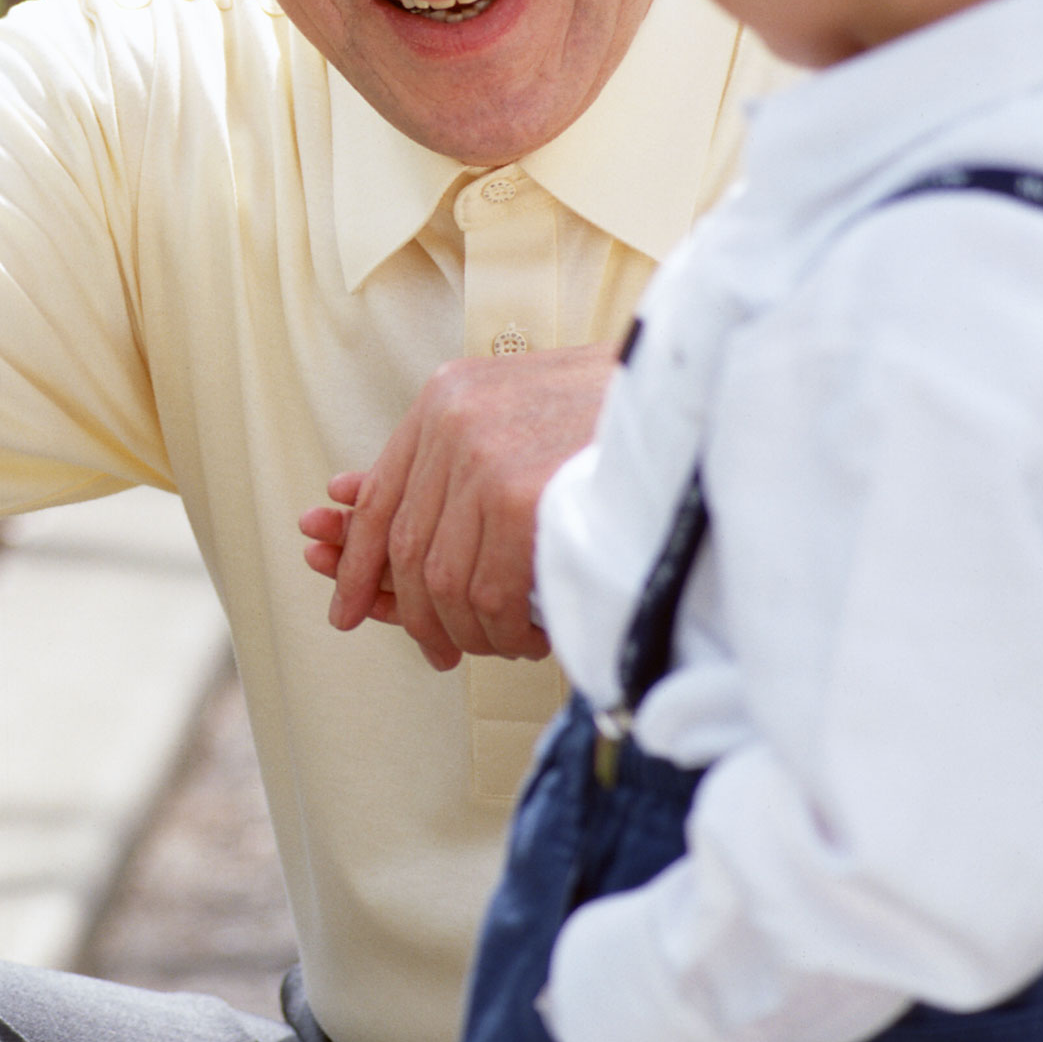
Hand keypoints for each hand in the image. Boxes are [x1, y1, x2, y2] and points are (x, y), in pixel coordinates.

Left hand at [298, 340, 619, 668]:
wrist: (695, 390)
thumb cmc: (615, 411)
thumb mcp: (518, 412)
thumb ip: (448, 458)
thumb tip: (346, 503)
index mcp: (445, 397)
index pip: (379, 496)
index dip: (357, 563)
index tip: (346, 608)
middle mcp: (452, 421)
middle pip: (403, 547)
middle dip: (413, 614)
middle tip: (440, 651)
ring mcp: (485, 458)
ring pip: (443, 582)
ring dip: (473, 631)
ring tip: (507, 643)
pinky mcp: (523, 499)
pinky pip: (490, 596)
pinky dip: (507, 632)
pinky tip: (532, 637)